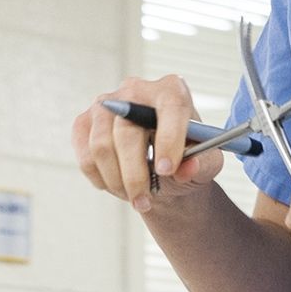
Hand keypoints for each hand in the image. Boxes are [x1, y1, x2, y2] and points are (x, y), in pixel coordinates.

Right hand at [71, 75, 222, 213]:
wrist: (159, 166)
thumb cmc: (184, 159)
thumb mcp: (206, 164)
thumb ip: (203, 165)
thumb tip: (187, 167)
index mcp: (171, 91)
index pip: (169, 106)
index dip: (168, 138)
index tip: (167, 170)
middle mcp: (135, 90)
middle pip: (127, 131)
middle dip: (135, 174)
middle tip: (145, 201)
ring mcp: (105, 104)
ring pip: (102, 146)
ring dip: (117, 181)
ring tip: (134, 196)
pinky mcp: (84, 122)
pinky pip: (85, 156)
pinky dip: (102, 179)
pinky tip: (118, 185)